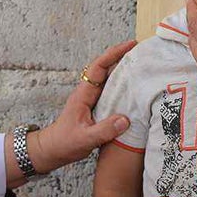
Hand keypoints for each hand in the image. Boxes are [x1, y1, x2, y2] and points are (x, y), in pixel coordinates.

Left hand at [28, 40, 135, 173]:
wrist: (53, 150)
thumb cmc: (64, 143)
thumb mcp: (85, 139)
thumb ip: (104, 130)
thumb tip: (126, 120)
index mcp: (84, 94)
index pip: (99, 67)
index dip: (114, 54)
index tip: (130, 45)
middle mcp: (89, 92)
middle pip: (106, 68)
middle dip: (123, 57)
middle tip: (143, 53)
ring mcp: (93, 99)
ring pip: (110, 79)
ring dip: (125, 71)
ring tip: (143, 67)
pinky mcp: (97, 107)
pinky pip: (112, 92)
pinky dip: (124, 87)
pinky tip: (135, 90)